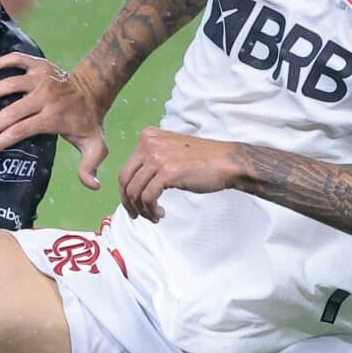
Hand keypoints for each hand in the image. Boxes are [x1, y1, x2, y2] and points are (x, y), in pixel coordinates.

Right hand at [0, 52, 108, 188]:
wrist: (93, 90)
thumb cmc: (87, 122)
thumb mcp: (95, 146)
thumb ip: (90, 166)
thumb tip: (93, 186)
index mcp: (54, 116)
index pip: (21, 130)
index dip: (0, 142)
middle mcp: (46, 95)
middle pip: (10, 112)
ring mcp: (41, 77)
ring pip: (9, 84)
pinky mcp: (38, 63)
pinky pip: (15, 59)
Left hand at [118, 127, 243, 221]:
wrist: (226, 162)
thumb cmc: (202, 160)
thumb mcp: (170, 151)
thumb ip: (151, 160)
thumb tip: (134, 184)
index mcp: (148, 137)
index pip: (126, 169)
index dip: (126, 191)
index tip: (134, 204)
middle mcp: (149, 144)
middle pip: (125, 180)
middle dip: (128, 202)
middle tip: (137, 215)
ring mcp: (157, 157)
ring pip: (134, 191)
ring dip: (142, 209)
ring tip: (153, 216)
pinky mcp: (167, 172)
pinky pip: (147, 197)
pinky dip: (150, 209)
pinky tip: (160, 213)